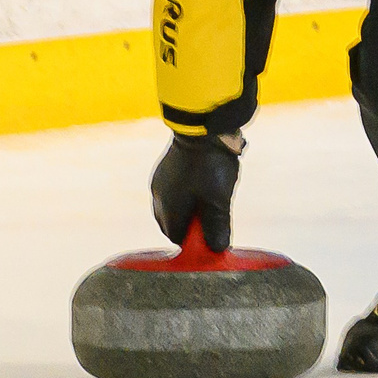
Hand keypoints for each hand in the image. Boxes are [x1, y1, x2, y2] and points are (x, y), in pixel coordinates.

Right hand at [151, 130, 241, 250]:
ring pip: (177, 203)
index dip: (196, 239)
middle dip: (195, 222)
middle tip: (215, 211)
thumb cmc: (210, 167)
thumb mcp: (218, 201)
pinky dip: (191, 190)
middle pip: (176, 221)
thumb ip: (217, 227)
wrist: (202, 127)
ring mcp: (161, 180)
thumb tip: (217, 250)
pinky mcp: (166, 167)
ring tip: (213, 192)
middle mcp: (158, 197)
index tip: (213, 232)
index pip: (178, 237)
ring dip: (194, 204)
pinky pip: (178, 187)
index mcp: (167, 210)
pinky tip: (206, 179)